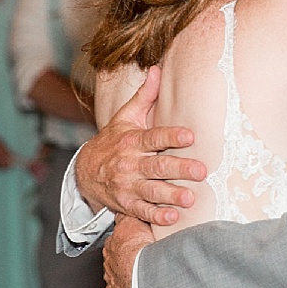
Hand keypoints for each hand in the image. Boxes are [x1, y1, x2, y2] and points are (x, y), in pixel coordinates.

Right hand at [74, 67, 204, 226]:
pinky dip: (156, 216)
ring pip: (151, 191)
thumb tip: (157, 69)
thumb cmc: (114, 140)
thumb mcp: (126, 117)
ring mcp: (127, 185)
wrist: (85, 171)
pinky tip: (172, 218)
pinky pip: (141, 211)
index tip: (190, 136)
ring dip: (171, 195)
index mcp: (133, 140)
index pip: (154, 137)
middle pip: (157, 166)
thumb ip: (145, 96)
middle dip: (179, 169)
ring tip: (190, 198)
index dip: (171, 136)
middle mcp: (130, 163)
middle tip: (201, 171)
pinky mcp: (126, 204)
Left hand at [102, 216, 155, 287]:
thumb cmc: (143, 251)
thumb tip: (130, 208)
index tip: (134, 248)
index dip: (126, 246)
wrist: (146, 276)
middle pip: (115, 268)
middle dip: (125, 269)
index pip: (117, 246)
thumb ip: (131, 217)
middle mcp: (110, 271)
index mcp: (114, 250)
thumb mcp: (135, 223)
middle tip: (142, 269)